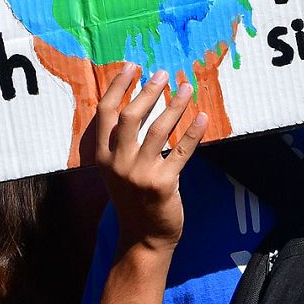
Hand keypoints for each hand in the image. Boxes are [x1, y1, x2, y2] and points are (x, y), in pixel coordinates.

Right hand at [93, 65, 207, 252]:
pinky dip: (193, 133)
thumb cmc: (131, 197)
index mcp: (100, 155)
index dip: (118, 87)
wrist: (143, 236)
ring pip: (158, 130)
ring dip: (174, 105)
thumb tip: (136, 101)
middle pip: (130, 117)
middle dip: (147, 91)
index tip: (131, 67)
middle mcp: (117, 163)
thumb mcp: (114, 169)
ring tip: (185, 87)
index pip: (105, 112)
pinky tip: (202, 117)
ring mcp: (139, 174)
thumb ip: (118, 141)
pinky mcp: (163, 184)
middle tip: (162, 74)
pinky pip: (181, 152)